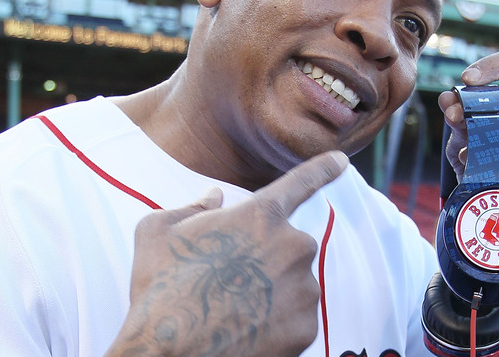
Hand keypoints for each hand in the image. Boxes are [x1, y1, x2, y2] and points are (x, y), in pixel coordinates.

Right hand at [105, 151, 348, 356]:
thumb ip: (193, 207)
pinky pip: (295, 317)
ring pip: (292, 283)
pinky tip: (245, 329)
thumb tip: (214, 196)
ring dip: (270, 291)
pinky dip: (275, 322)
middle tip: (228, 279)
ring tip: (231, 309)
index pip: (301, 183)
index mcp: (261, 216)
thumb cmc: (160, 289)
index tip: (341, 160)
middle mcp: (293, 247)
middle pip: (286, 245)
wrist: (168, 354)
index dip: (322, 169)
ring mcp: (303, 290)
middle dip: (264, 257)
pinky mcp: (307, 329)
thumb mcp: (157, 232)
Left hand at [438, 48, 498, 227]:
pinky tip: (488, 166)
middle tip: (452, 118)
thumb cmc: (495, 164)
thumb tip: (446, 98)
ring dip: (490, 135)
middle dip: (479, 107)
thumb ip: (460, 117)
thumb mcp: (469, 138)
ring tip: (467, 153)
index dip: (491, 66)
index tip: (467, 79)